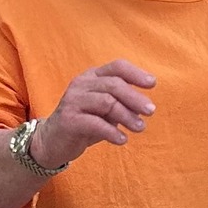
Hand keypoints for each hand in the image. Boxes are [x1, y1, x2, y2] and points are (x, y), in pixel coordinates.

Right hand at [36, 60, 158, 165]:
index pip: (116, 67)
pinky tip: (122, 140)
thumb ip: (122, 105)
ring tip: (140, 128)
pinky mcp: (69, 119)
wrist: (54, 140)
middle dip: (135, 98)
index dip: (135, 73)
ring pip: (106, 102)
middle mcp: (82, 84)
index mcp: (93, 77)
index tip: (152, 83)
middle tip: (151, 111)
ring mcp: (73, 100)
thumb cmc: (86, 122)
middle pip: (114, 84)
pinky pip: (95, 123)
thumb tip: (144, 107)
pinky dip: (112, 132)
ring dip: (127, 115)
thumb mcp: (106, 111)